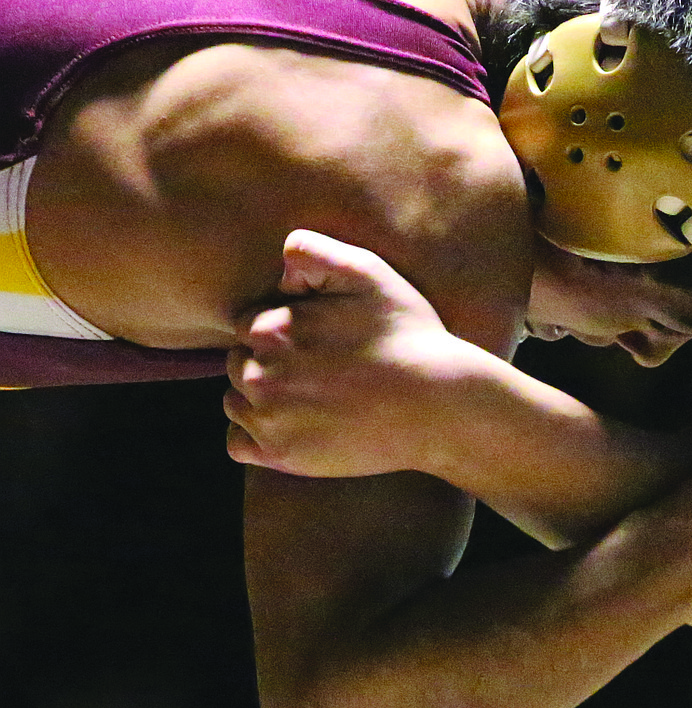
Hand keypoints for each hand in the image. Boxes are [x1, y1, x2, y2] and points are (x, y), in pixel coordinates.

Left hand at [225, 229, 467, 475]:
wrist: (438, 404)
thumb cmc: (407, 335)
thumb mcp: (368, 271)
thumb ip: (312, 251)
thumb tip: (279, 268)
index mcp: (271, 328)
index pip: (247, 323)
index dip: (281, 327)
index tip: (317, 338)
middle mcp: (259, 374)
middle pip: (238, 362)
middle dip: (268, 361)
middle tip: (318, 368)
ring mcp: (268, 419)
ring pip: (236, 401)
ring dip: (260, 397)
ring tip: (310, 396)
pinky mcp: (280, 456)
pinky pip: (236, 444)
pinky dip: (254, 435)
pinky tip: (292, 425)